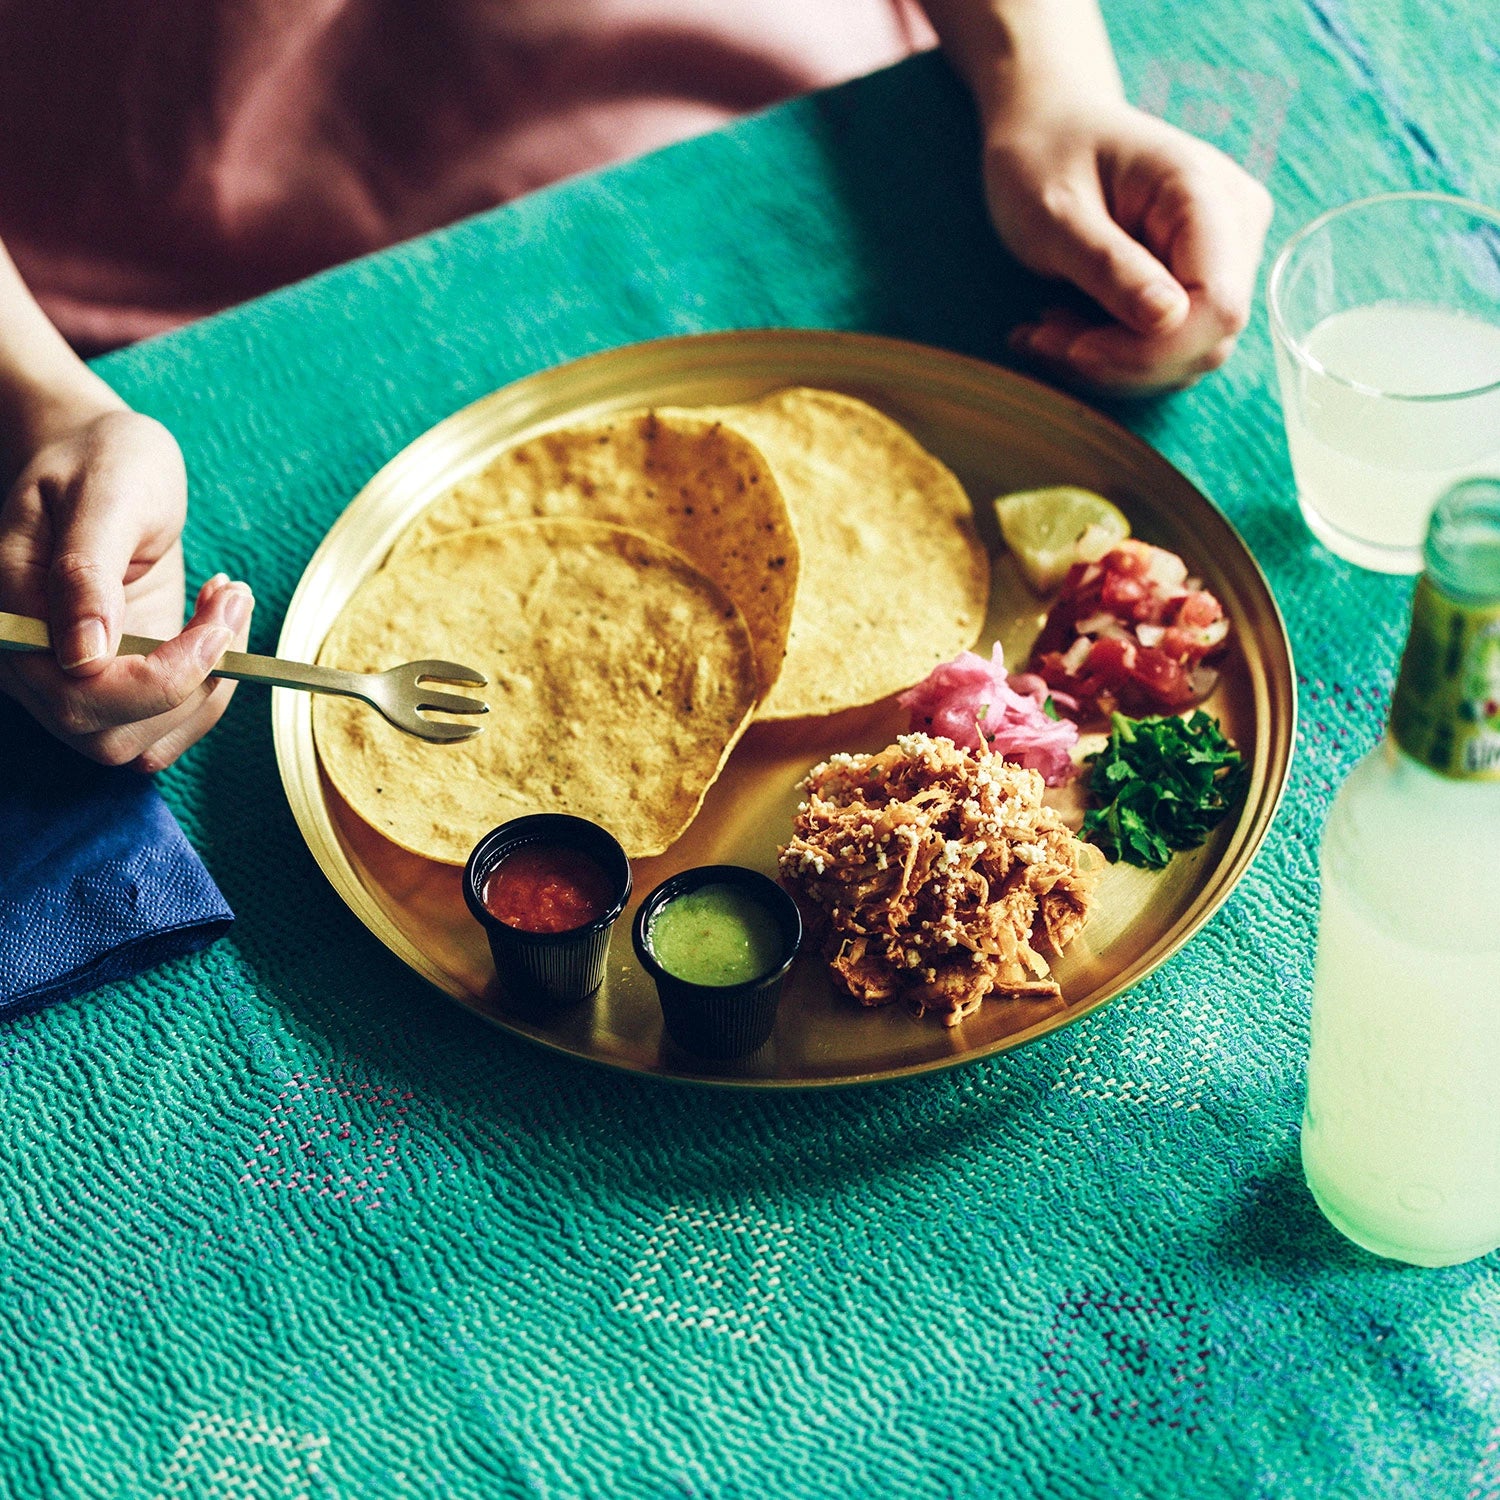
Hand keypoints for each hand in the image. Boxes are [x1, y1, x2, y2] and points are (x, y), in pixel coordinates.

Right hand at [0, 404, 251, 770]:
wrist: (103, 459)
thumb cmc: (100, 460)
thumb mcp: (102, 493)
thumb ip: (85, 569)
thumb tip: (82, 656)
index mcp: (13, 617)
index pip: (83, 695)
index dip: (164, 677)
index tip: (219, 613)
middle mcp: (35, 666)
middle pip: (113, 738)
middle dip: (195, 684)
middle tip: (231, 600)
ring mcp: (75, 682)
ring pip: (145, 745)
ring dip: (209, 690)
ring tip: (227, 602)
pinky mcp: (119, 681)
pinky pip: (164, 725)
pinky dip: (209, 691)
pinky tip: (219, 624)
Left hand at [985, 101, 1273, 393]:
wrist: (1047, 128)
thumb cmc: (1045, 157)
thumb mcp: (1057, 213)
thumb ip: (1109, 264)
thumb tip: (1168, 319)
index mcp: (1207, 194)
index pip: (1217, 306)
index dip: (1150, 349)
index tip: (1073, 348)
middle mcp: (1235, 227)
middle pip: (1205, 339)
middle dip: (1118, 360)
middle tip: (1038, 338)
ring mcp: (1224, 258)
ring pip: (1184, 355)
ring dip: (1106, 364)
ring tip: (1039, 332)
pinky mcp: (1198, 284)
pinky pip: (1165, 348)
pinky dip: (1107, 356)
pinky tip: (1057, 332)